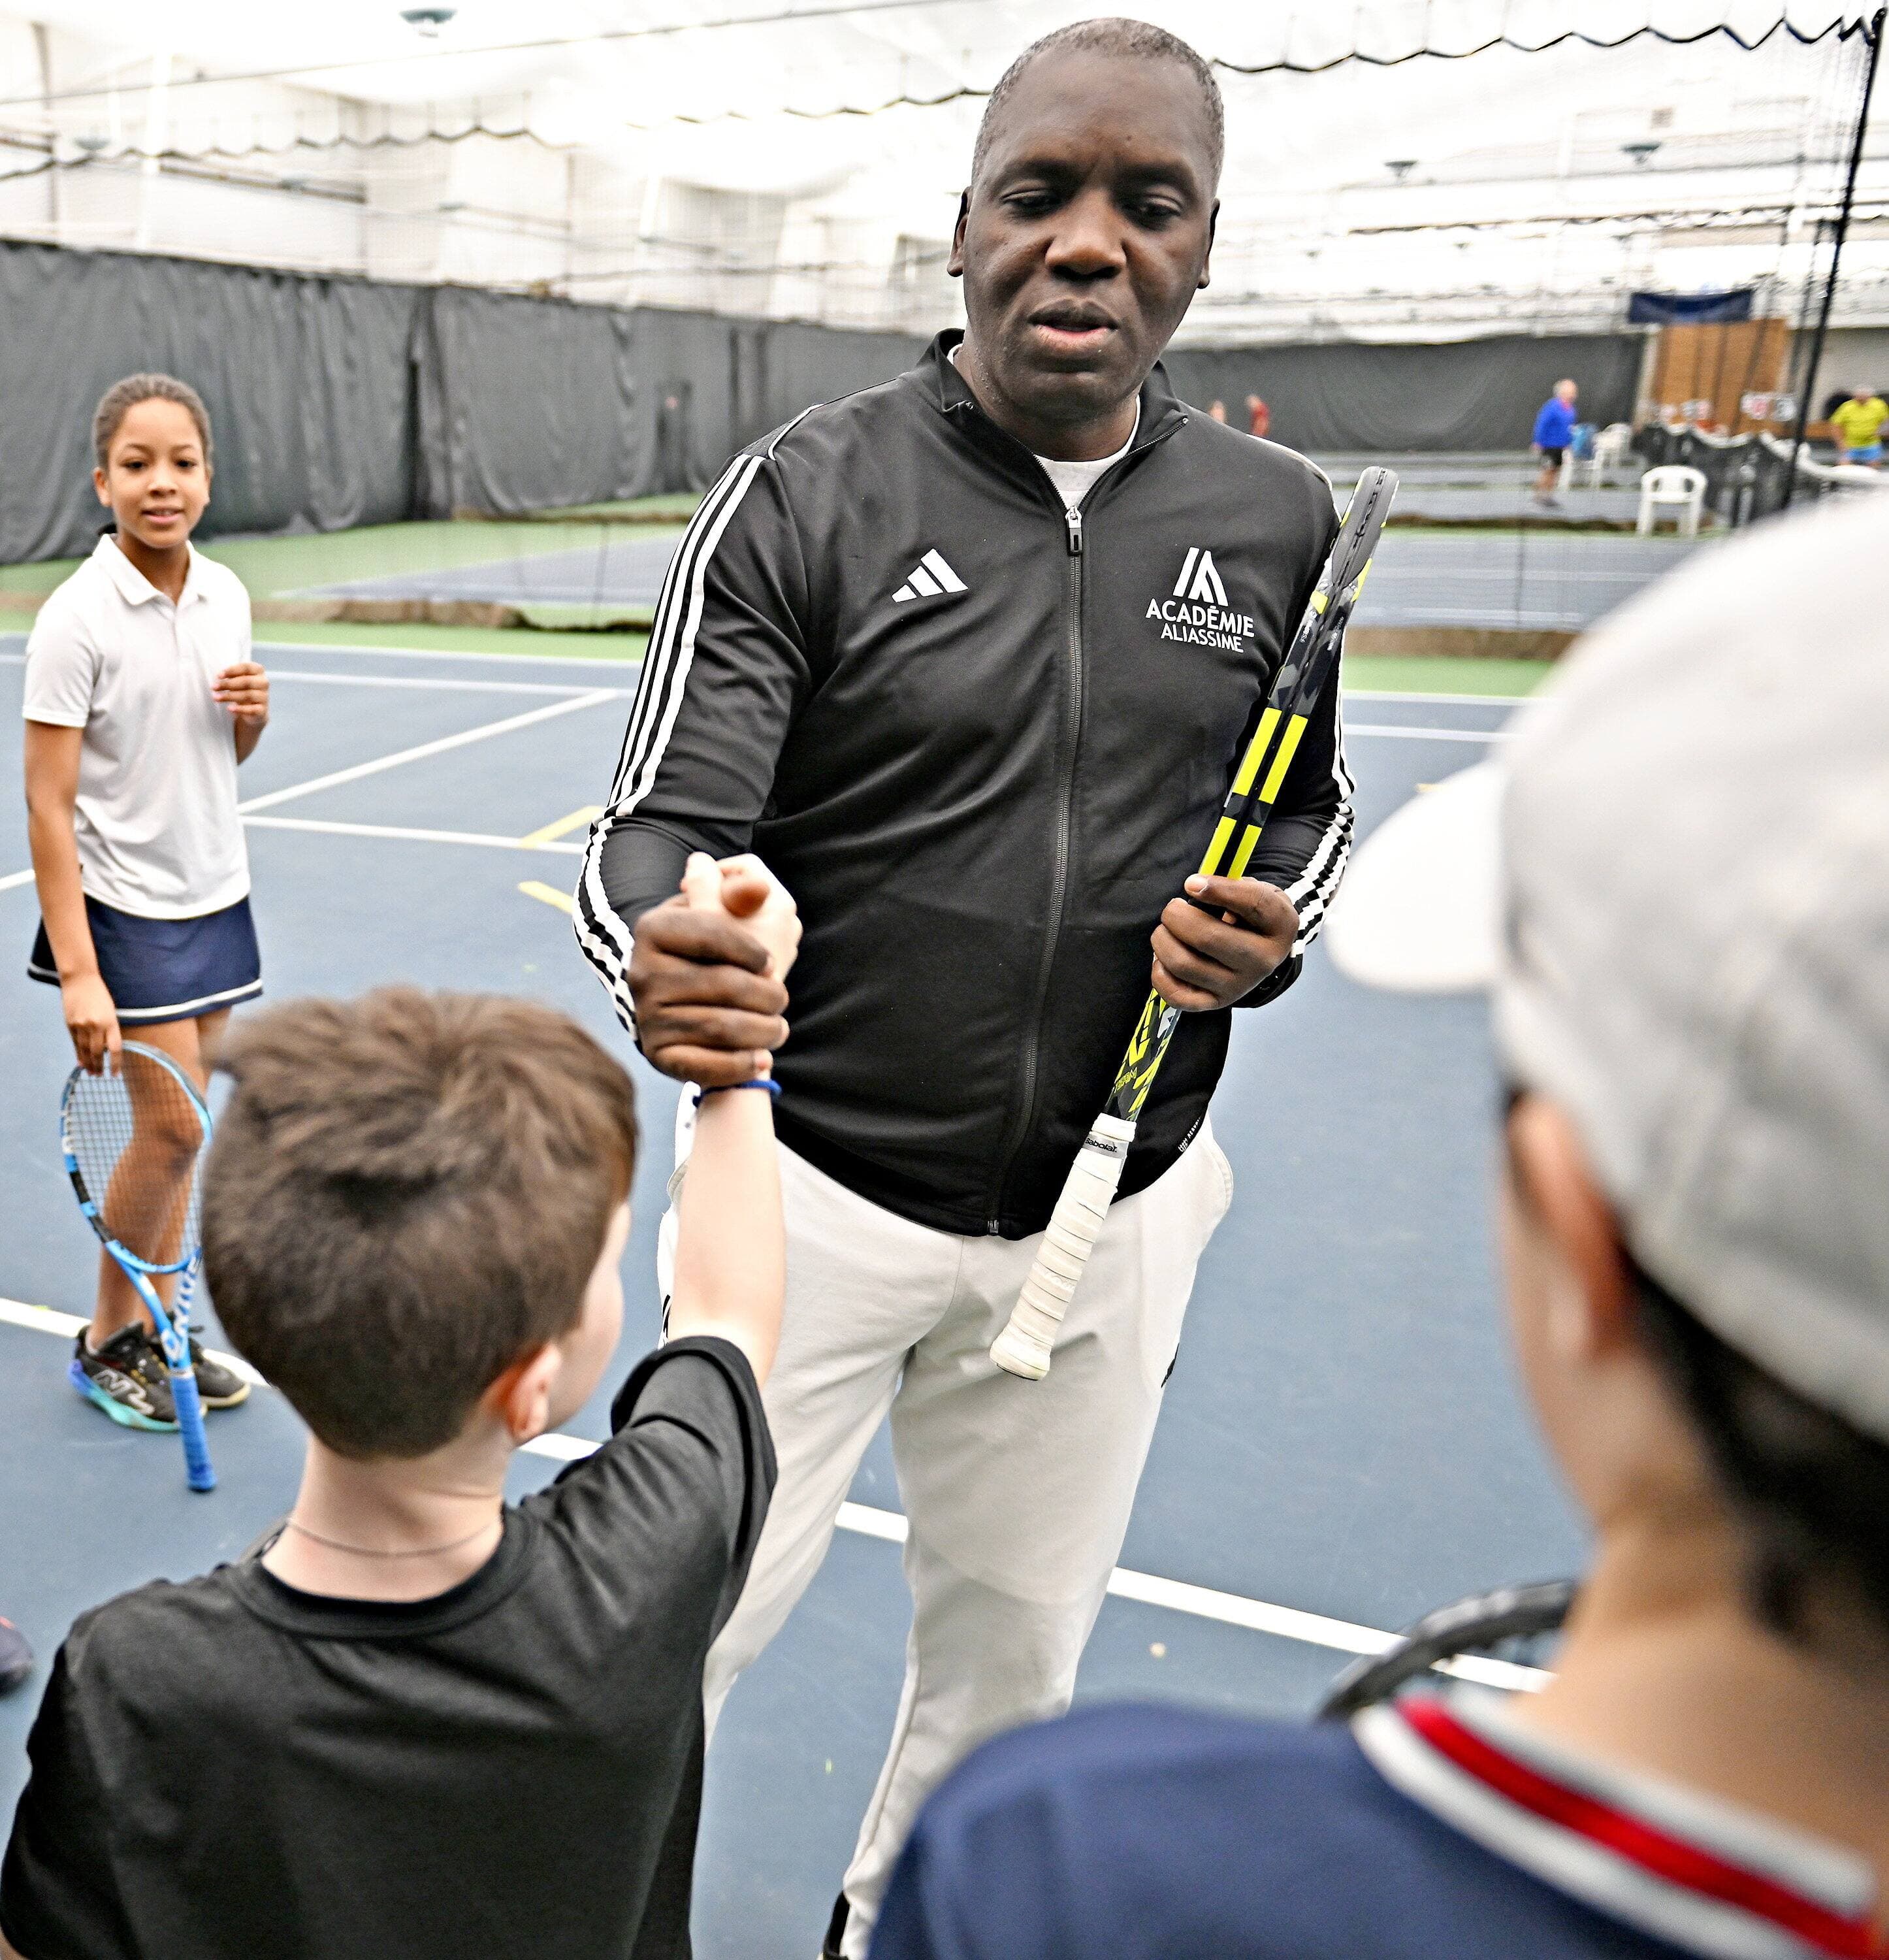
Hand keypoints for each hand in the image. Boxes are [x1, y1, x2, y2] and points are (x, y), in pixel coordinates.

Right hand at [62, 971, 120, 1074]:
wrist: (80, 980)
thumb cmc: (99, 996)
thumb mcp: (110, 1012)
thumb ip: (109, 1029)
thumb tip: (106, 1050)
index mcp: (110, 1022)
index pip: (115, 1048)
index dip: (115, 1063)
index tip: (115, 1074)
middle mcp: (96, 1025)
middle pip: (98, 1052)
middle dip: (99, 1066)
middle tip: (99, 1077)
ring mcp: (81, 1025)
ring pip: (85, 1050)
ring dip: (88, 1063)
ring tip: (91, 1073)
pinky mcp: (69, 1024)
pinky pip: (75, 1043)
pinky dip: (78, 1054)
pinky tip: (80, 1062)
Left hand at [212, 662, 268, 723]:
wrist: (253, 710)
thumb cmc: (242, 690)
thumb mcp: (237, 679)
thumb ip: (231, 675)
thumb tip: (219, 677)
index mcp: (258, 671)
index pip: (246, 667)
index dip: (232, 671)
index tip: (219, 676)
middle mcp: (263, 682)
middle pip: (247, 681)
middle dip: (228, 684)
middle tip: (214, 687)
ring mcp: (264, 697)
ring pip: (248, 695)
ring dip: (230, 696)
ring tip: (216, 698)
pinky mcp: (263, 710)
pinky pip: (252, 709)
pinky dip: (240, 709)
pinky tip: (229, 708)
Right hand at [631, 858, 794, 1087]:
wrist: (680, 999)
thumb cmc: (711, 949)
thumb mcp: (722, 911)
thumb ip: (741, 892)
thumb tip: (758, 885)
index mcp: (654, 928)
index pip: (711, 931)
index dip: (752, 948)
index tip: (771, 962)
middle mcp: (642, 972)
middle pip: (724, 984)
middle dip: (768, 995)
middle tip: (781, 999)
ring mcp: (646, 1016)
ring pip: (720, 1027)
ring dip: (763, 1031)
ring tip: (778, 1028)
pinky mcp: (657, 1054)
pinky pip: (704, 1066)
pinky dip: (740, 1065)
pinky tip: (761, 1059)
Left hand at [1151, 875, 1297, 1010]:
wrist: (1259, 952)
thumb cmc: (1250, 916)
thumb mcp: (1254, 891)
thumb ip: (1230, 884)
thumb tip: (1194, 886)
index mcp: (1280, 926)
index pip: (1253, 904)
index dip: (1218, 890)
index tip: (1191, 883)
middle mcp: (1263, 961)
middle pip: (1207, 938)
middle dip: (1176, 916)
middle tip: (1173, 908)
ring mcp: (1239, 986)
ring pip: (1184, 964)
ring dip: (1162, 940)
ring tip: (1165, 930)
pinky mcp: (1216, 1003)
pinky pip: (1176, 995)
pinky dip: (1159, 973)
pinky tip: (1164, 957)